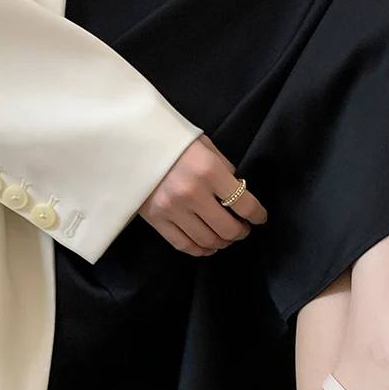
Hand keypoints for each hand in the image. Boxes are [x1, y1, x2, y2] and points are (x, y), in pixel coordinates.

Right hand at [140, 135, 266, 255]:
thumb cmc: (172, 140)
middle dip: (241, 232)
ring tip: (226, 237)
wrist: (128, 141)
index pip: (244, 204)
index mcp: (208, 171)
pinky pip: (183, 245)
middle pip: (227, 228)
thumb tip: (238, 190)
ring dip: (222, 243)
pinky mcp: (156, 220)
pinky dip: (200, 250)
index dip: (258, 215)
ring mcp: (172, 209)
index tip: (260, 218)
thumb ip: (224, 169)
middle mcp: (192, 193)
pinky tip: (208, 246)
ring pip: (207, 241)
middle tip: (243, 229)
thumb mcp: (205, 145)